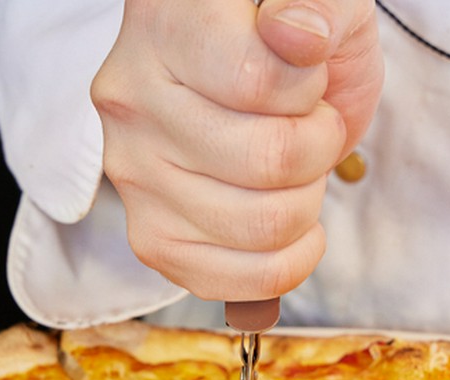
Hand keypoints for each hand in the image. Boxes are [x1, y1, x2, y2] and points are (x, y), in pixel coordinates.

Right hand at [90, 0, 381, 300]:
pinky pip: (229, 282)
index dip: (308, 90)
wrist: (239, 75)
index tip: (306, 75)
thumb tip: (297, 38)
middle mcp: (132, 100)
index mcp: (166, 24)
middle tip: (308, 125)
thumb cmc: (281, 37)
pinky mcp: (149, 236)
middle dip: (317, 149)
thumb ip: (317, 5)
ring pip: (260, 226)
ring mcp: (133, 175)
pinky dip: (283, 265)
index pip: (257, 82)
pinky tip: (292, 228)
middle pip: (266, 163)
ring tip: (290, 168)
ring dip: (305, 203)